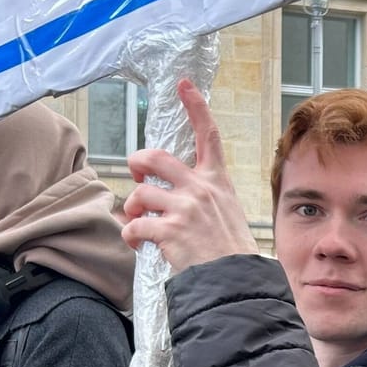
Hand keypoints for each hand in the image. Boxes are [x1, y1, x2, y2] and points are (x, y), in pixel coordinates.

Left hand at [120, 79, 259, 272]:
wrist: (235, 281)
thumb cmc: (231, 252)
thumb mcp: (227, 213)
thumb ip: (204, 197)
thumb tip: (172, 195)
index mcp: (217, 181)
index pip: (207, 135)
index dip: (195, 106)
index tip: (184, 85)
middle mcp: (200, 189)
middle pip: (155, 158)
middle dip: (136, 164)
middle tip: (137, 177)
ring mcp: (184, 208)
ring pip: (140, 194)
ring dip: (134, 210)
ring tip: (140, 223)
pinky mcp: (169, 230)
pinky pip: (134, 225)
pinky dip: (131, 235)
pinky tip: (139, 243)